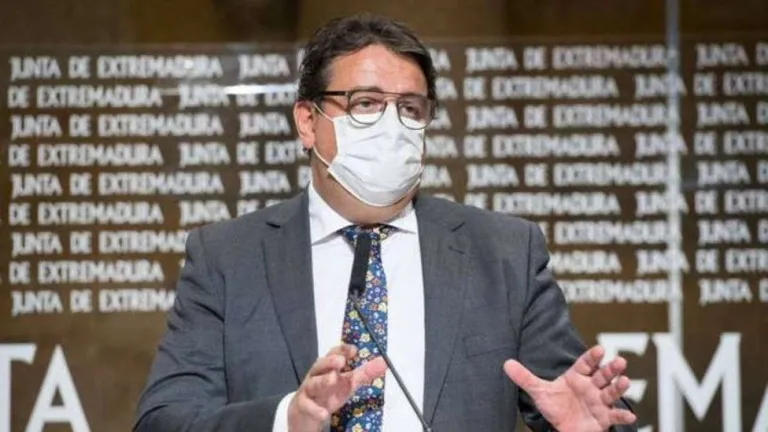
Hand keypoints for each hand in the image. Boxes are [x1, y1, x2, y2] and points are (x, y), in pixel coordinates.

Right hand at [287, 344, 386, 431]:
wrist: (307, 413)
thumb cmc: (329, 393)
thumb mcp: (348, 383)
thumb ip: (365, 373)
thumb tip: (384, 362)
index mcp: (328, 367)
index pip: (334, 354)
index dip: (342, 350)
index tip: (354, 350)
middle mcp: (316, 375)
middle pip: (321, 365)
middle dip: (330, 362)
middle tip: (341, 362)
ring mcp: (308, 390)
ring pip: (313, 383)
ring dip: (322, 380)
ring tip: (333, 379)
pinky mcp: (303, 405)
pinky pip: (307, 406)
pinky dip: (315, 409)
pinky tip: (324, 413)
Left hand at [504, 345, 635, 431]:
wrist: (563, 428)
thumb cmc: (556, 407)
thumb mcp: (539, 392)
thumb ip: (524, 378)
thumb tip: (506, 363)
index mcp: (577, 376)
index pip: (586, 363)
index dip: (593, 357)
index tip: (599, 349)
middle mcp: (591, 387)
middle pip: (603, 375)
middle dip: (611, 369)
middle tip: (620, 361)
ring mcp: (599, 402)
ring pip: (611, 392)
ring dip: (619, 387)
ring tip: (625, 381)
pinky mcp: (604, 418)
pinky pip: (614, 415)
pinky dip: (622, 415)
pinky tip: (630, 414)